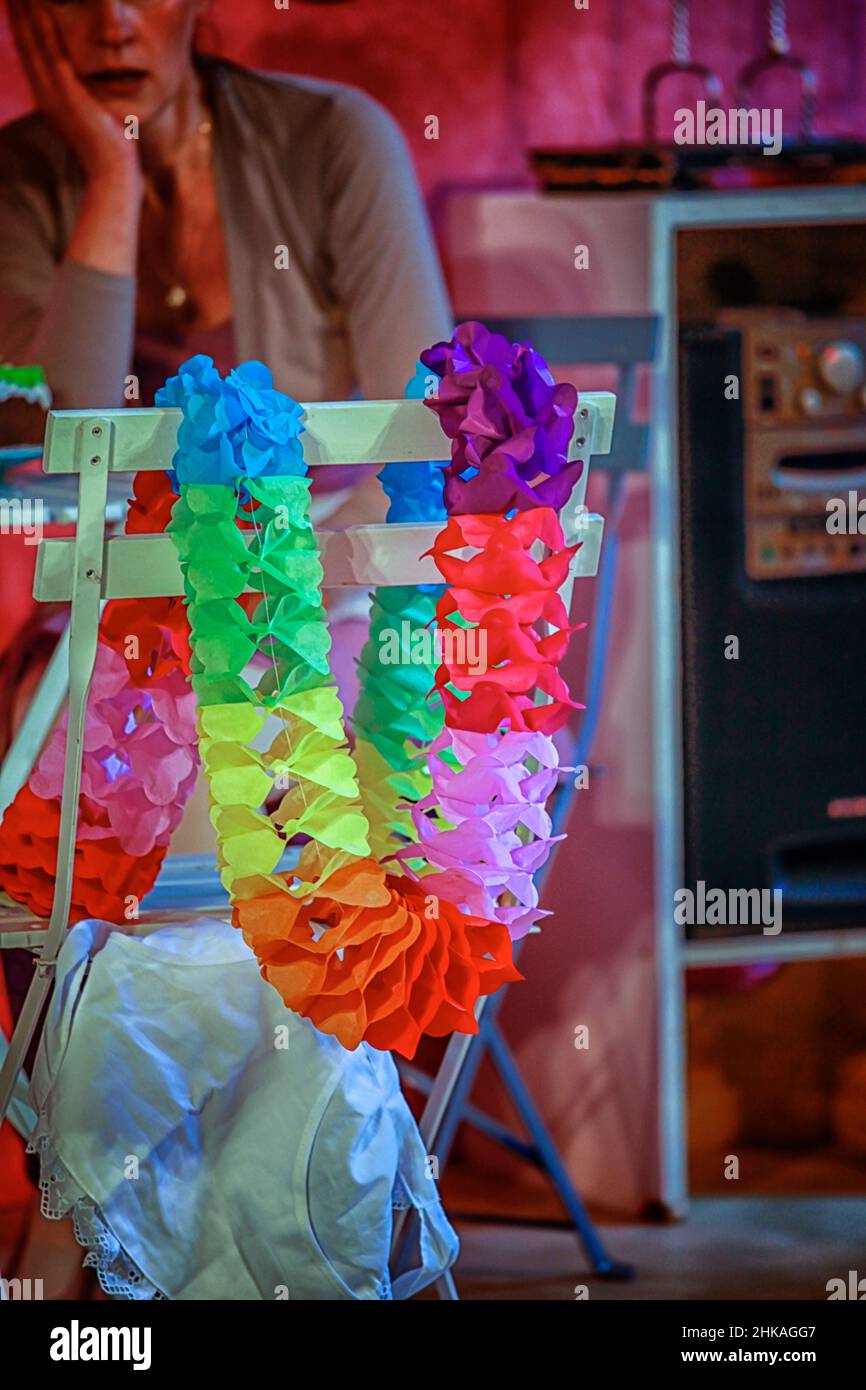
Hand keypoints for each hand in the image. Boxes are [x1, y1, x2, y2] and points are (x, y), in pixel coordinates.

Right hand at [8, 0, 141, 186]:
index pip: (28, 51)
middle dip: (16, 13)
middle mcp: (44, 92)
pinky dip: (47, 32)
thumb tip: (82, 78)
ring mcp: (54, 94)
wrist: (112, 172)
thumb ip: (80, 93)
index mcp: (47, 95)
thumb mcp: (88, 112)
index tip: (16, 0)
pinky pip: (55, 57)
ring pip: (33, 45)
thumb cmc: (106, 145)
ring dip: (25, 14)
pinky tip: (42, 10)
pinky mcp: (69, 96)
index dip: (20, 23)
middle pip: (23, 43)